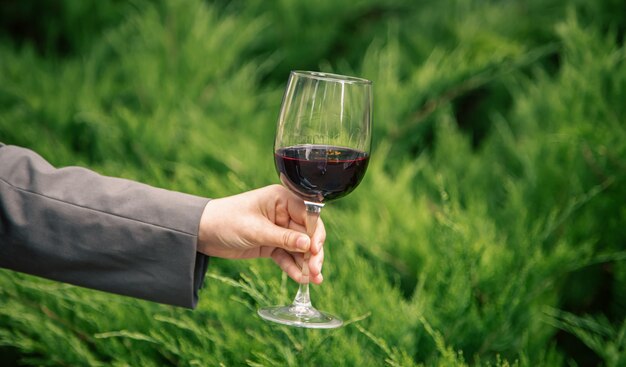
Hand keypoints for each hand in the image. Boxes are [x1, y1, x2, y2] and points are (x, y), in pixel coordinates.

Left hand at [197, 184, 325, 283]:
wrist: (201, 232)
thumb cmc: (226, 221)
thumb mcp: (256, 230)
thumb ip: (283, 238)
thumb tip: (308, 245)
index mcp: (282, 199)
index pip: (309, 215)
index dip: (315, 233)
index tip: (316, 251)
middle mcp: (284, 213)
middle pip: (307, 233)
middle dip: (313, 253)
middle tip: (316, 270)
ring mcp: (278, 229)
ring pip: (299, 247)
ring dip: (306, 263)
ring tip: (313, 280)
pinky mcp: (271, 244)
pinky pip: (287, 256)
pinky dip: (293, 267)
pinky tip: (301, 279)